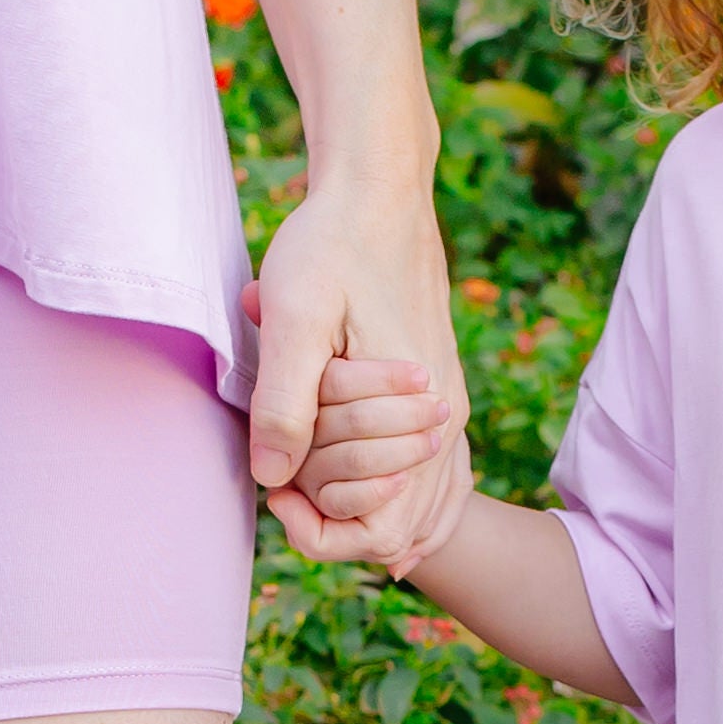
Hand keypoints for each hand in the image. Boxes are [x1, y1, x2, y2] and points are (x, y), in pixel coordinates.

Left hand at [242, 173, 469, 573]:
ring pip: (421, 509)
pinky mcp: (440, 392)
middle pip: (398, 529)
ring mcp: (449, 409)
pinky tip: (360, 495)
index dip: (316, 527)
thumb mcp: (294, 318)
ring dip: (362, 508)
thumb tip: (273, 480)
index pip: (377, 531)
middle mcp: (445, 422)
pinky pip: (435, 477)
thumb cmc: (330, 248)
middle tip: (285, 476)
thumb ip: (284, 401)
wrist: (380, 193)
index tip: (276, 490)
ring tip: (308, 486)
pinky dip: (397, 497)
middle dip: (334, 515)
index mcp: (417, 414)